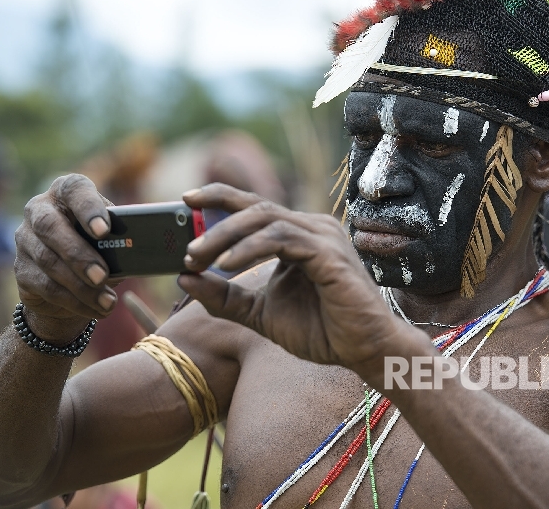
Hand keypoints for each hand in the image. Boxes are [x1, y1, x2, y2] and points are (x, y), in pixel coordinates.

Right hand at [14, 174, 117, 343]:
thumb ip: (119, 238)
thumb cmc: (100, 249)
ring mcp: (25, 240)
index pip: (74, 190)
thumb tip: (136, 250)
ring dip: (80, 286)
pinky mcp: (22, 270)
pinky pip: (45, 286)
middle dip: (79, 254)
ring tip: (107, 302)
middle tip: (102, 276)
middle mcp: (40, 210)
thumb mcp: (111, 239)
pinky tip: (95, 309)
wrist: (71, 283)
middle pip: (51, 226)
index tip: (104, 230)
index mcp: (67, 192)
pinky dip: (73, 301)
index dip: (88, 208)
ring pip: (48, 261)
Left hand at [178, 183, 404, 372]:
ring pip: (264, 218)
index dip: (219, 197)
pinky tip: (226, 266)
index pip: (254, 206)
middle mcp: (312, 228)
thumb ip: (225, 298)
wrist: (364, 352)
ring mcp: (323, 238)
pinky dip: (249, 249)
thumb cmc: (322, 330)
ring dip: (225, 236)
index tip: (186, 199)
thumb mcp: (259, 313)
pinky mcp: (329, 254)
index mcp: (298, 236)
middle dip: (214, 226)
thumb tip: (184, 278)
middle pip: (254, 208)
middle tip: (187, 251)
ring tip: (199, 259)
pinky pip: (281, 239)